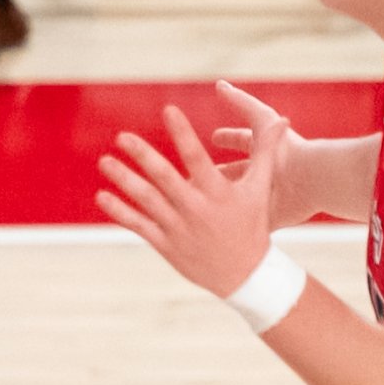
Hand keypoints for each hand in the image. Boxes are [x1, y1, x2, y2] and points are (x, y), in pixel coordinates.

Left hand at [92, 104, 276, 299]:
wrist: (246, 274)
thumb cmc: (252, 225)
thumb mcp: (259, 188)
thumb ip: (264, 152)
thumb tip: (281, 120)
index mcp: (218, 192)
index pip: (197, 157)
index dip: (182, 133)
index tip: (168, 109)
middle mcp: (196, 209)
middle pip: (165, 178)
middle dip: (143, 156)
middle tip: (122, 136)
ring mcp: (178, 228)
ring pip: (147, 200)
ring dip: (124, 180)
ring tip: (105, 161)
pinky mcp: (166, 244)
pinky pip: (139, 225)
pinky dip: (120, 211)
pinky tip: (102, 194)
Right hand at [205, 80, 319, 221]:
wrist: (309, 181)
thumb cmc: (287, 149)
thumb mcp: (262, 121)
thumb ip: (241, 102)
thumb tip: (219, 84)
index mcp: (263, 150)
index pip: (241, 140)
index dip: (228, 137)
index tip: (214, 136)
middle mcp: (262, 174)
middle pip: (236, 170)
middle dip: (219, 170)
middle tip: (196, 170)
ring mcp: (262, 198)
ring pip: (235, 196)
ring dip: (219, 197)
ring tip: (195, 198)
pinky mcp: (264, 218)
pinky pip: (244, 221)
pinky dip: (230, 220)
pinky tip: (212, 221)